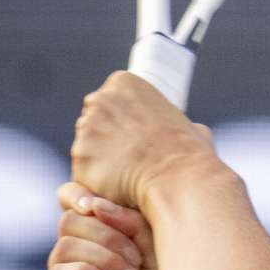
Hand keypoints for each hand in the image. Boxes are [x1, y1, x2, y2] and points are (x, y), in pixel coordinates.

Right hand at [36, 181, 191, 269]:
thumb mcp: (158, 261)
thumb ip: (136, 226)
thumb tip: (104, 201)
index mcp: (98, 240)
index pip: (75, 200)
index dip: (87, 196)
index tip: (108, 205)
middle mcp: (73, 257)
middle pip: (72, 219)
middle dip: (109, 233)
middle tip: (138, 261)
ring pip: (66, 244)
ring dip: (104, 256)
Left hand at [70, 70, 215, 208]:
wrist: (179, 178)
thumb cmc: (189, 152)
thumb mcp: (189, 123)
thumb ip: (175, 122)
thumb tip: (186, 132)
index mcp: (123, 83)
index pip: (112, 100)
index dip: (123, 121)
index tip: (137, 137)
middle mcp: (99, 100)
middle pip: (93, 120)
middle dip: (107, 138)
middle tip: (131, 158)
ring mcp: (86, 129)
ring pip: (86, 146)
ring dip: (100, 159)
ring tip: (127, 174)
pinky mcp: (80, 158)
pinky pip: (84, 171)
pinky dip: (97, 180)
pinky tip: (118, 185)